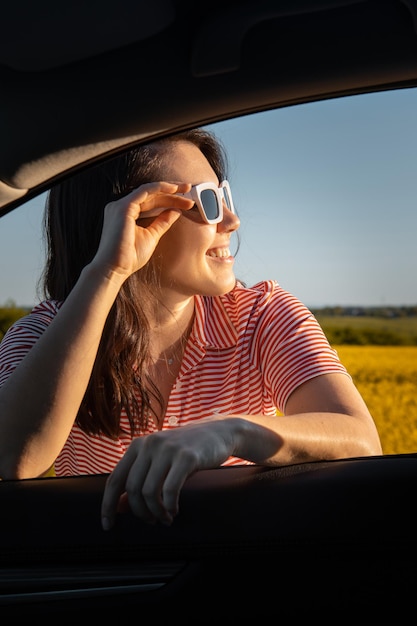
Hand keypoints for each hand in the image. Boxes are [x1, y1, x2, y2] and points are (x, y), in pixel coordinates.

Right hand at [92, 181, 193, 281]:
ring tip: (186, 189)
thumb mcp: (152, 236)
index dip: (170, 199)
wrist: (114, 268)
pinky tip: (174, 189)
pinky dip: (160, 188)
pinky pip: (145, 191)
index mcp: (126, 213)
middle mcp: (121, 206)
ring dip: (169, 189)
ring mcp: (121, 205)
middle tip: (189, 190)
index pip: (151, 201)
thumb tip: (176, 211)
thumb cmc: (129, 257)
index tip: (186, 202)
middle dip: (172, 192)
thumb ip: (162, 222)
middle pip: (151, 195)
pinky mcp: (123, 207)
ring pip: (149, 191)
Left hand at [101, 420, 233, 528]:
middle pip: (132, 489)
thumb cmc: (187, 452)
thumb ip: (140, 481)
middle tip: (151, 521)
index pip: (114, 479)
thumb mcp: (160, 463)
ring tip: (166, 518)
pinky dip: (170, 506)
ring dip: (156, 512)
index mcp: (138, 445)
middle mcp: (149, 444)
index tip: (107, 526)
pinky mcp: (186, 456)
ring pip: (150, 492)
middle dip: (139, 512)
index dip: (108, 505)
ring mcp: (168, 449)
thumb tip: (119, 507)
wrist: (219, 433)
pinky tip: (175, 510)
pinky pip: (170, 490)